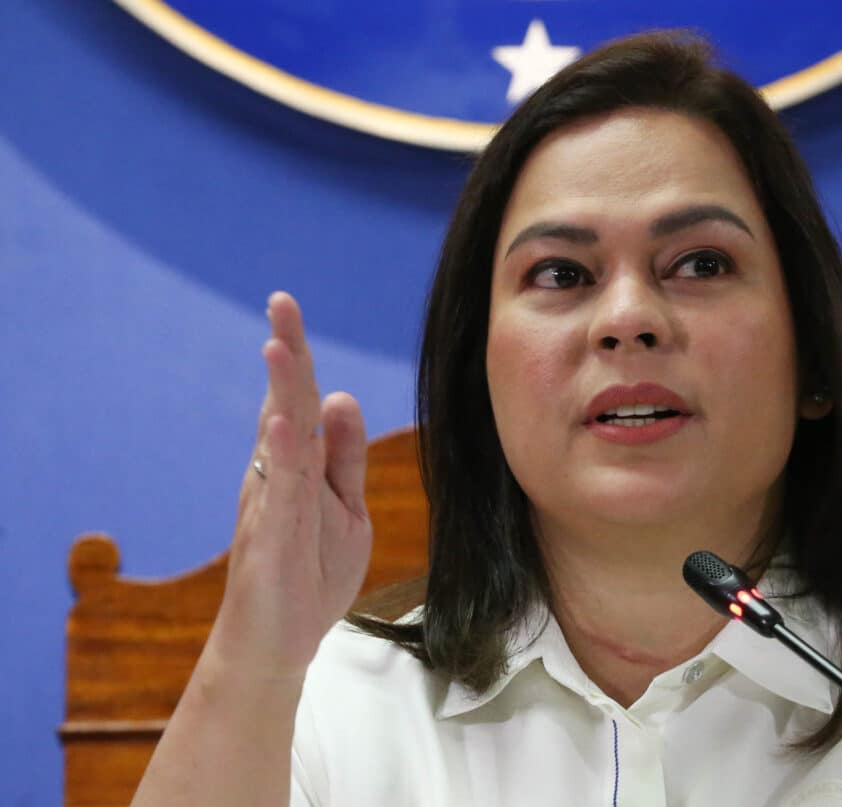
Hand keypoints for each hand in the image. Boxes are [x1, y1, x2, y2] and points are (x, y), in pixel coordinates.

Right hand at [208, 291, 372, 681]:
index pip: (300, 400)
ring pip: (281, 440)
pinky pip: (282, 493)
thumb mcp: (343, 507)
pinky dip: (282, 456)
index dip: (296, 355)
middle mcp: (278, 476)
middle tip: (280, 302)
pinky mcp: (274, 539)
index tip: (286, 307)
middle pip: (284, 405)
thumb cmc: (310, 573)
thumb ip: (344, 457)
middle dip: (285, 353)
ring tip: (278, 346)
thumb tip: (342, 397)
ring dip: (281, 393)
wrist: (279, 644)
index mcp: (297, 465)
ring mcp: (273, 506)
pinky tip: (282, 424)